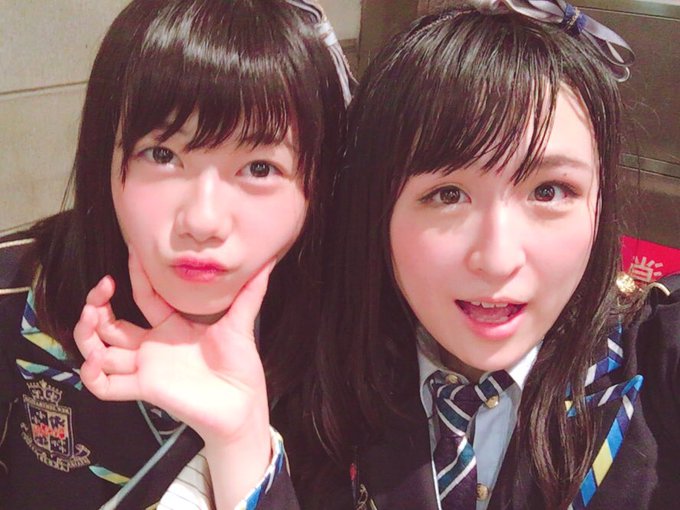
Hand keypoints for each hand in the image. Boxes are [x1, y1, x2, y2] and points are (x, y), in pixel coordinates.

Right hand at [73, 250, 273, 445]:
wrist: (244, 403)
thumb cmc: (241, 365)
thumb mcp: (241, 322)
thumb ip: (250, 292)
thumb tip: (269, 260)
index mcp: (173, 325)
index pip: (145, 296)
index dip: (135, 275)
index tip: (132, 251)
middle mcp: (154, 345)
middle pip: (111, 324)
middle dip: (98, 305)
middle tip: (101, 289)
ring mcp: (146, 367)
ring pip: (100, 350)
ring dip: (87, 334)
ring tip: (90, 316)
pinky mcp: (145, 389)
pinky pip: (106, 387)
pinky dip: (93, 375)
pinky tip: (95, 358)